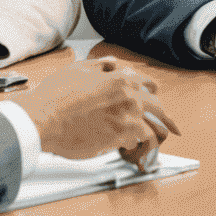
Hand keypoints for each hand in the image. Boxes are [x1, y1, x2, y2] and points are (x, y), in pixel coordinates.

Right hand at [11, 56, 179, 160]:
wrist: (43, 118)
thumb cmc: (55, 95)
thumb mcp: (79, 69)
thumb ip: (101, 65)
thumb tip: (113, 64)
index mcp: (120, 78)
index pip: (148, 85)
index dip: (153, 93)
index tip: (156, 101)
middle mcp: (129, 96)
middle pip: (158, 108)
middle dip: (165, 118)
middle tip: (171, 127)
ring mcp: (128, 117)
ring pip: (154, 128)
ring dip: (151, 136)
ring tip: (151, 145)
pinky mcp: (121, 136)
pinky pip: (139, 143)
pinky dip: (137, 147)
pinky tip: (131, 150)